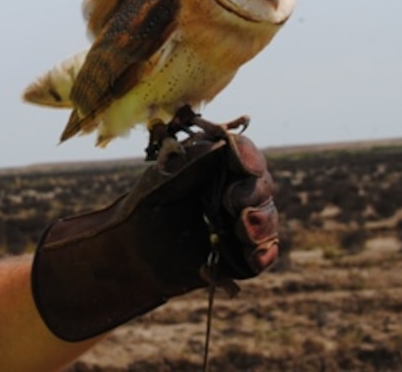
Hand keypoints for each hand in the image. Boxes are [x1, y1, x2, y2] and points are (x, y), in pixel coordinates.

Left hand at [30, 126, 278, 341]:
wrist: (134, 254)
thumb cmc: (145, 209)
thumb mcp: (158, 184)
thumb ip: (187, 166)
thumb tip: (219, 145)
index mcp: (215, 165)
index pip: (241, 152)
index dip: (247, 156)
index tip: (242, 165)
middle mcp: (233, 189)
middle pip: (260, 183)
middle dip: (253, 192)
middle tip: (233, 203)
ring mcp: (241, 221)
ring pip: (266, 216)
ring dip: (261, 222)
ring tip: (244, 229)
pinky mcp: (243, 253)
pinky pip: (263, 252)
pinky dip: (263, 253)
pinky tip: (254, 256)